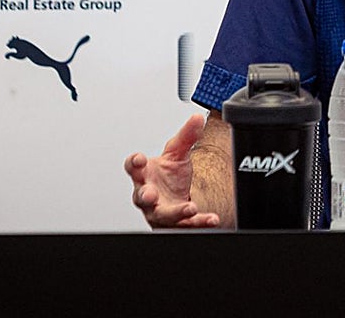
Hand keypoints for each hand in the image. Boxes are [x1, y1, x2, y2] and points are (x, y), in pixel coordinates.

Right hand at [125, 113, 220, 228]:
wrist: (178, 194)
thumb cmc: (169, 175)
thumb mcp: (177, 153)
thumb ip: (187, 136)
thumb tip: (198, 118)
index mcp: (144, 174)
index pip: (133, 167)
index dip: (134, 162)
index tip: (139, 158)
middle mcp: (148, 194)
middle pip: (141, 196)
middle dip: (145, 195)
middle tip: (150, 194)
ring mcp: (159, 210)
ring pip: (162, 214)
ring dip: (175, 212)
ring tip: (189, 207)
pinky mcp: (174, 223)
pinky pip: (186, 224)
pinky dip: (199, 221)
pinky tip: (211, 218)